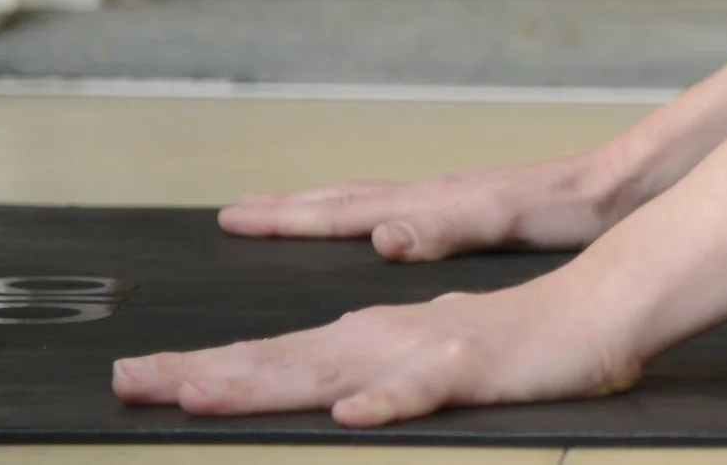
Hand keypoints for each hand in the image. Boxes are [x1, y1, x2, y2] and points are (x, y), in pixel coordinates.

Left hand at [112, 274, 638, 426]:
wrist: (596, 311)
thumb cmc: (514, 343)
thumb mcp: (428, 362)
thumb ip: (375, 376)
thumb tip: (326, 399)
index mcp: (369, 335)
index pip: (273, 355)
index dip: (204, 369)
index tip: (135, 380)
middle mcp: (384, 335)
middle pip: (281, 358)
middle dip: (203, 371)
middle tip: (130, 380)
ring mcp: (426, 347)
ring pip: (333, 367)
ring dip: (266, 381)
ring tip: (203, 394)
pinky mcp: (473, 365)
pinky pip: (424, 387)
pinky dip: (387, 399)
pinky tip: (353, 414)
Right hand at [218, 152, 632, 261]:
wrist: (613, 188)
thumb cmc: (563, 208)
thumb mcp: (503, 221)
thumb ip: (443, 228)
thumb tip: (378, 233)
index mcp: (427, 204)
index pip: (339, 210)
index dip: (285, 219)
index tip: (230, 217)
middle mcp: (428, 199)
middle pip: (340, 201)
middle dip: (283, 209)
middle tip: (228, 213)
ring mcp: (446, 203)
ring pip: (364, 203)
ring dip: (315, 210)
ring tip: (274, 214)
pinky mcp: (468, 213)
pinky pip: (395, 212)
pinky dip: (362, 216)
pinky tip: (366, 229)